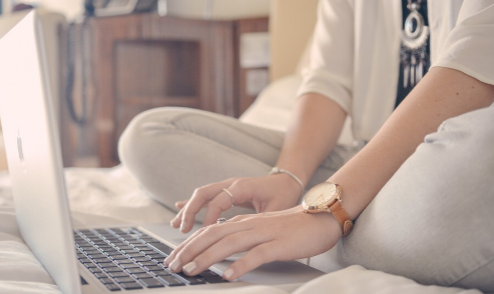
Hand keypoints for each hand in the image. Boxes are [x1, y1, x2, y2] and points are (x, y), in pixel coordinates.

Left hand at [164, 206, 341, 280]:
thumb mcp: (261, 230)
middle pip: (212, 236)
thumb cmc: (291, 228)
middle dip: (189, 251)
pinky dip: (240, 265)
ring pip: (229, 244)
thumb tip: (219, 252)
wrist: (321, 218)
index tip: (173, 258)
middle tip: (172, 266)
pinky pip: (256, 255)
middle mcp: (249, 226)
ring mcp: (264, 234)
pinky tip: (228, 275)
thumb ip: (241, 238)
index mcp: (243, 223)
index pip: (208, 231)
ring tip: (191, 270)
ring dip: (207, 258)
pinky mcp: (279, 244)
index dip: (188, 245)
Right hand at [171, 174, 303, 232]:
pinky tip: (179, 209)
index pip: (219, 201)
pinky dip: (192, 204)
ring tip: (176, 225)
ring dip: (188, 209)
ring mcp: (227, 186)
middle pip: (203, 193)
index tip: (205, 232)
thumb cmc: (283, 194)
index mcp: (242, 186)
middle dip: (190, 211)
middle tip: (182, 229)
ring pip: (201, 195)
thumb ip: (259, 220)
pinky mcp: (226, 191)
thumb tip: (246, 237)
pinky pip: (205, 197)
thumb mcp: (275, 209)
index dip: (210, 217)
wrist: (287, 181)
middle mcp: (231, 183)